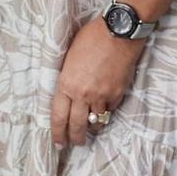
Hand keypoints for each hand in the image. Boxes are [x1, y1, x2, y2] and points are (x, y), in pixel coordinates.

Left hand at [50, 17, 143, 147]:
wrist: (118, 32)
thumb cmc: (91, 38)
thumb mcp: (70, 58)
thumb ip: (68, 78)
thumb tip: (67, 93)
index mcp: (66, 84)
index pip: (59, 116)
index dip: (58, 132)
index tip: (59, 142)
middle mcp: (83, 94)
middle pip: (77, 125)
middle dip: (75, 138)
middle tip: (75, 143)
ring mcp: (102, 96)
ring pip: (96, 121)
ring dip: (93, 126)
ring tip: (91, 128)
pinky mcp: (117, 94)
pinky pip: (110, 110)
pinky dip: (107, 112)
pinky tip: (105, 109)